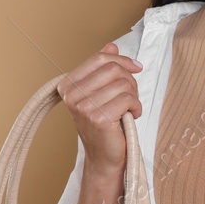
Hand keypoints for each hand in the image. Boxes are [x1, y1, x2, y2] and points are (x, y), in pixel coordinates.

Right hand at [57, 41, 142, 173]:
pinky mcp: (99, 118)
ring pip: (123, 84)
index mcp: (68, 85)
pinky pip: (128, 99)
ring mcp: (84, 107)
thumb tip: (111, 46)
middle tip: (130, 97)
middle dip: (130, 81)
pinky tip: (131, 116)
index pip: (99, 59)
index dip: (122, 60)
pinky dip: (136, 107)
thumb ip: (103, 69)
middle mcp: (72, 95)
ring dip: (133, 96)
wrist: (104, 157)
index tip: (136, 67)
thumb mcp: (100, 93)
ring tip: (129, 109)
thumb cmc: (103, 125)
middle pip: (113, 69)